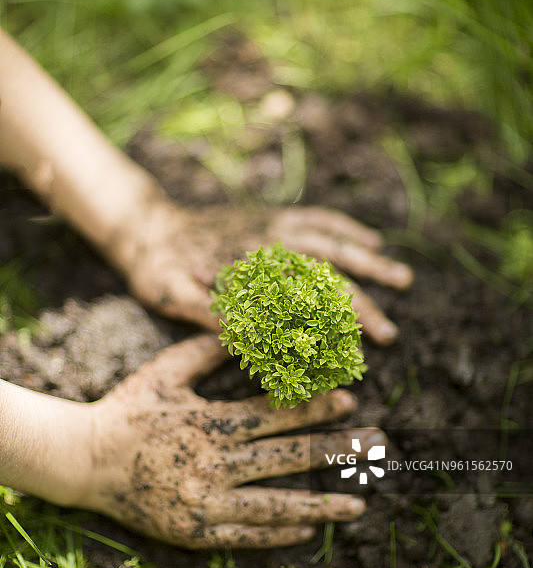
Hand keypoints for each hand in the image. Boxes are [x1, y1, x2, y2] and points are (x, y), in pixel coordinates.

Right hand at [84, 334, 384, 547]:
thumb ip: (207, 349)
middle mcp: (213, 464)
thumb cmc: (128, 408)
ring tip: (360, 505)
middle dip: (336, 451)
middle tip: (376, 448)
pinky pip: (245, 534)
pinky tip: (309, 530)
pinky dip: (279, 532)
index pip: (273, 414)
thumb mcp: (165, 370)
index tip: (349, 399)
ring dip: (322, 504)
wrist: (84, 460)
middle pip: (286, 457)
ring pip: (275, 504)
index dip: (313, 407)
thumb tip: (244, 328)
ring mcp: (205, 502)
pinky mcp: (194, 531)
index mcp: (209, 423)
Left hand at [114, 198, 412, 344]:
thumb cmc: (156, 266)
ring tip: (403, 280)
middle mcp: (266, 242)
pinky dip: (345, 227)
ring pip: (331, 241)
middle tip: (389, 334)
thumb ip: (204, 312)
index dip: (329, 324)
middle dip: (361, 303)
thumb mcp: (169, 293)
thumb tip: (247, 339)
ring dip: (368, 260)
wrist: (147, 224)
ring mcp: (272, 227)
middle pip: (325, 271)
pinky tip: (371, 239)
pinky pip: (316, 218)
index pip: (299, 298)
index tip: (357, 349)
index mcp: (245, 265)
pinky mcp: (272, 219)